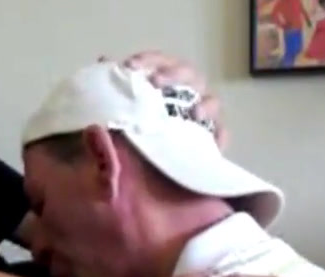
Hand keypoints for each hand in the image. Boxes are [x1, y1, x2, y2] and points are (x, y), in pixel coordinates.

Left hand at [107, 50, 228, 151]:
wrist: (142, 168)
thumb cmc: (132, 128)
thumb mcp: (119, 108)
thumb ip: (113, 86)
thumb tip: (104, 61)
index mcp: (164, 79)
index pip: (159, 61)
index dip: (147, 60)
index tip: (129, 66)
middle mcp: (187, 91)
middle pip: (188, 74)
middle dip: (172, 75)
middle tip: (155, 82)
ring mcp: (202, 115)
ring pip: (212, 102)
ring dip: (205, 105)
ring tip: (195, 114)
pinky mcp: (209, 139)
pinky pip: (221, 135)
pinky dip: (220, 138)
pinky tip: (213, 146)